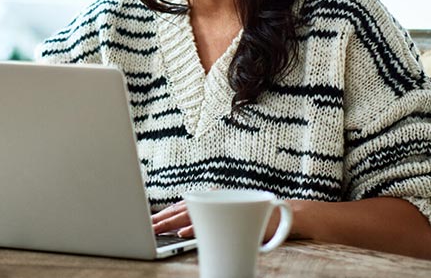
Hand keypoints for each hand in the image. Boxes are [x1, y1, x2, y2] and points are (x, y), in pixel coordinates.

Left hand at [152, 198, 296, 241]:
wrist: (283, 216)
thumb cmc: (251, 220)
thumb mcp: (225, 218)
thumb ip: (204, 221)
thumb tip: (180, 229)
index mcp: (210, 197)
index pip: (181, 207)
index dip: (164, 215)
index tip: (150, 223)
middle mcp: (215, 197)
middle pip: (182, 210)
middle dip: (162, 220)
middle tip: (147, 228)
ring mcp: (224, 206)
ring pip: (192, 216)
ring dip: (172, 224)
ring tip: (157, 231)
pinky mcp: (234, 216)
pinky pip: (212, 224)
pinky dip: (195, 229)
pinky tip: (182, 234)